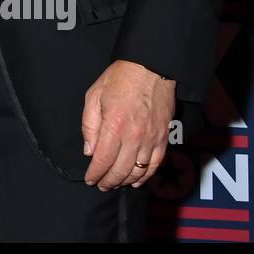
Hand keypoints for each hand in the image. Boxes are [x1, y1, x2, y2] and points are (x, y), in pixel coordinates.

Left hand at [81, 59, 174, 190]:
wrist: (151, 68)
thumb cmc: (120, 79)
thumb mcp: (94, 95)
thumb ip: (89, 125)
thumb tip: (89, 150)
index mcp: (114, 126)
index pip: (102, 160)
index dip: (95, 173)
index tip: (89, 179)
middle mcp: (134, 136)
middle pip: (120, 170)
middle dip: (108, 181)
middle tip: (101, 185)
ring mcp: (151, 139)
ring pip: (138, 171)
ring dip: (125, 181)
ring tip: (115, 184)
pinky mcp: (163, 138)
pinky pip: (155, 164)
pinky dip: (146, 176)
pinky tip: (137, 180)